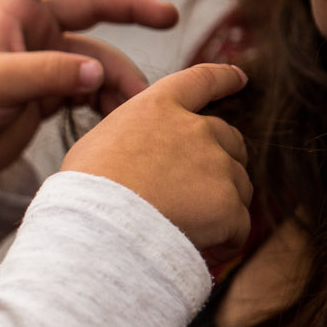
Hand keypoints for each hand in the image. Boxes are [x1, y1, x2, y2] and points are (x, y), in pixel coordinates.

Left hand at [0, 0, 179, 174]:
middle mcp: (34, 30)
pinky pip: (95, 87)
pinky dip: (111, 98)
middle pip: (92, 9)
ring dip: (121, 77)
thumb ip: (48, 75)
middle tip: (168, 18)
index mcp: (13, 11)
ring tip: (137, 102)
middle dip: (132, 11)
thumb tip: (98, 72)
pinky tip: (123, 115)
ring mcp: (48, 61)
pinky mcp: (53, 92)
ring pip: (99, 58)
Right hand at [62, 62, 252, 255]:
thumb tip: (142, 159)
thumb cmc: (86, 189)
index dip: (223, 77)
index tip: (239, 77)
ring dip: (220, 206)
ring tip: (187, 230)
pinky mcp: (229, 205)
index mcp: (158, 107)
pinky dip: (226, 240)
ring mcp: (216, 165)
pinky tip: (202, 249)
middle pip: (229, 139)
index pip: (200, 80)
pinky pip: (240, 227)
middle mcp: (194, 128)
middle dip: (222, 163)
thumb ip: (133, 137)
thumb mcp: (99, 142)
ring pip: (238, 186)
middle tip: (197, 194)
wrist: (100, 224)